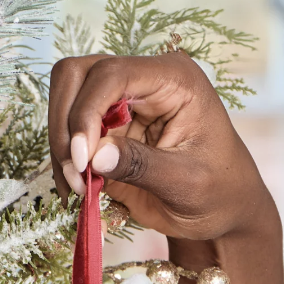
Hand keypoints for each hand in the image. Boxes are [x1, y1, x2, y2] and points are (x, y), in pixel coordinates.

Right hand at [48, 51, 274, 240]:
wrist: (222, 210)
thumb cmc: (219, 191)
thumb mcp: (187, 182)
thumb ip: (141, 166)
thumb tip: (93, 156)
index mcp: (173, 79)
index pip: (112, 74)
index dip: (86, 112)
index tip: (82, 159)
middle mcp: (143, 81)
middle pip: (76, 75)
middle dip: (66, 125)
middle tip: (75, 173)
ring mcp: (121, 103)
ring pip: (64, 102)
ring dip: (61, 146)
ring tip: (79, 188)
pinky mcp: (106, 128)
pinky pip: (68, 134)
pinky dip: (64, 162)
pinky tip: (79, 190)